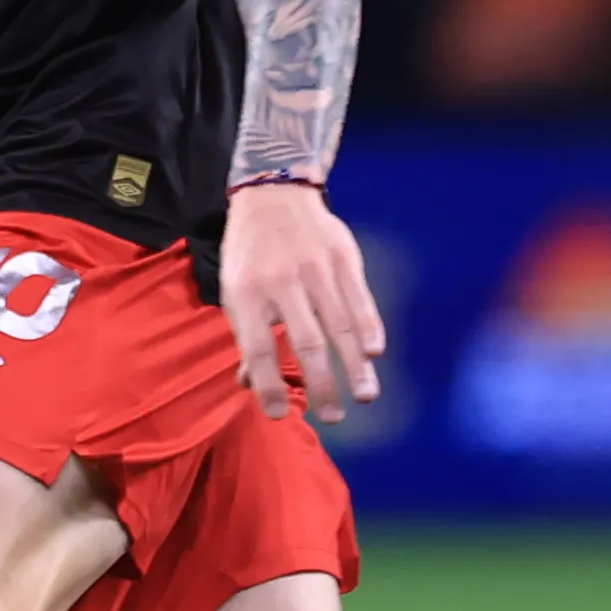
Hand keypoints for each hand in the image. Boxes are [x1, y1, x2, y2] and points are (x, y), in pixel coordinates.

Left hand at [220, 180, 385, 421]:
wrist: (273, 193)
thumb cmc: (250, 252)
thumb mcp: (234, 290)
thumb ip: (246, 336)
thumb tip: (250, 385)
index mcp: (246, 293)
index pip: (258, 348)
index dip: (268, 384)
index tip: (278, 415)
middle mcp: (281, 282)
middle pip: (305, 342)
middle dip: (322, 384)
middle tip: (333, 417)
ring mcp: (315, 268)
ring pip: (339, 324)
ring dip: (355, 365)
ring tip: (365, 396)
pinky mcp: (344, 257)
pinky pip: (359, 298)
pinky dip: (370, 327)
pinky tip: (376, 353)